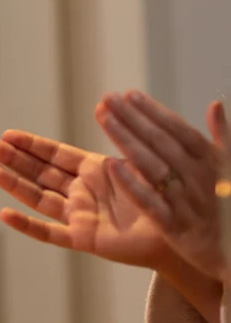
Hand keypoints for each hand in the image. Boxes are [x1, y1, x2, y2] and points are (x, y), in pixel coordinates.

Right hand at [0, 130, 178, 270]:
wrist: (182, 235)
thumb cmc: (167, 198)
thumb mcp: (146, 161)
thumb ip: (127, 136)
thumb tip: (110, 101)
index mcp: (94, 171)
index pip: (55, 154)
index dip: (31, 144)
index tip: (8, 134)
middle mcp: (81, 192)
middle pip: (40, 172)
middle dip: (14, 158)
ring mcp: (79, 215)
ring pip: (39, 198)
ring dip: (14, 184)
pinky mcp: (83, 239)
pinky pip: (50, 233)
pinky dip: (27, 225)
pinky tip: (6, 214)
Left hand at [95, 91, 227, 281]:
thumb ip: (223, 138)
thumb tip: (215, 104)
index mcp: (213, 165)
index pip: (181, 132)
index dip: (155, 112)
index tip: (129, 94)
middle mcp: (199, 180)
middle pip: (161, 143)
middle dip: (133, 119)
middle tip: (106, 98)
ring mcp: (186, 203)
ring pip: (152, 167)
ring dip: (126, 140)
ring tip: (103, 118)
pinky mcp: (174, 228)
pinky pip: (150, 203)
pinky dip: (132, 184)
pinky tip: (110, 165)